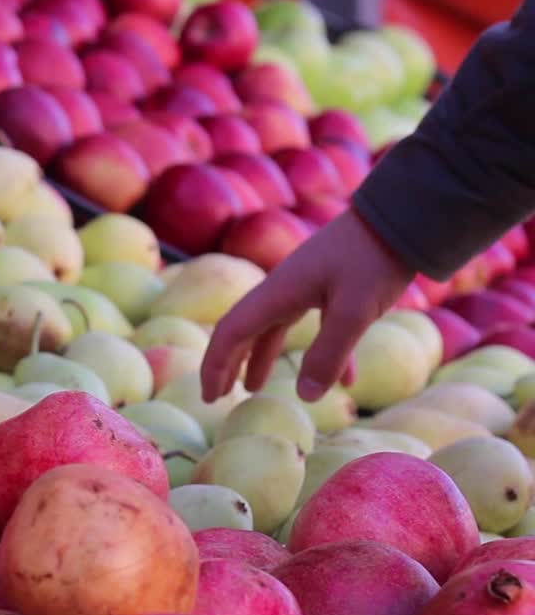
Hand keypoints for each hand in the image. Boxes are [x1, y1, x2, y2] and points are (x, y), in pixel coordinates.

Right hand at [200, 208, 415, 403]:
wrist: (404, 217)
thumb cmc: (374, 258)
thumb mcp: (353, 310)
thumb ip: (329, 354)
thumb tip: (306, 396)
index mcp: (278, 292)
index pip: (231, 331)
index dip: (216, 365)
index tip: (209, 397)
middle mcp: (284, 290)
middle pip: (245, 330)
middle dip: (229, 363)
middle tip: (218, 395)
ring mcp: (307, 287)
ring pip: (274, 329)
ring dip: (263, 358)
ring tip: (256, 387)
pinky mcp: (333, 288)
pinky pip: (318, 328)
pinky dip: (325, 356)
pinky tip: (347, 382)